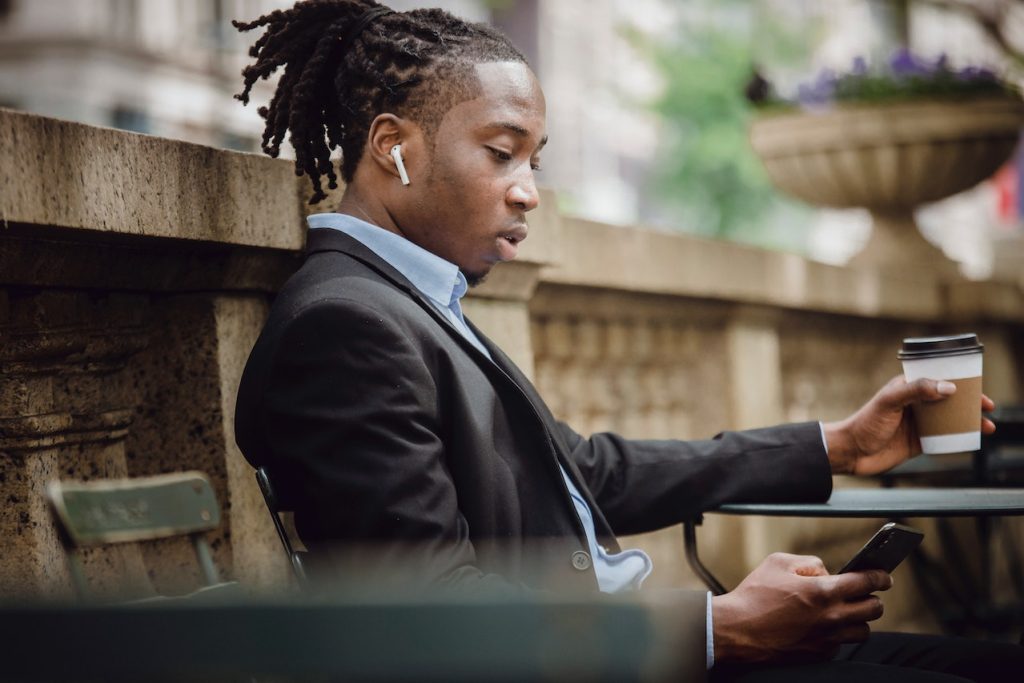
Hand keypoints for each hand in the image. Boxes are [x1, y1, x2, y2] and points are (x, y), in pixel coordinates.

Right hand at [711, 553, 890, 663]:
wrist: (737, 630)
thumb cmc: (754, 594)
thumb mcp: (778, 562)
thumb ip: (809, 563)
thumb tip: (826, 572)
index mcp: (823, 591)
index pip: (867, 582)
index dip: (880, 576)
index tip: (884, 576)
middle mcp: (831, 617)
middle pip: (874, 609)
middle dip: (873, 598)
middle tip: (865, 593)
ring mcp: (827, 639)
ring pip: (863, 631)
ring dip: (858, 619)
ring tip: (845, 611)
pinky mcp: (819, 654)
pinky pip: (840, 644)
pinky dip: (837, 634)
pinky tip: (822, 626)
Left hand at [823, 376, 996, 475]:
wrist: (851, 452)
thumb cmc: (865, 423)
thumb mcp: (890, 401)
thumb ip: (916, 391)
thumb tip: (949, 387)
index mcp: (907, 388)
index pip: (937, 379)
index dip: (958, 381)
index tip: (976, 387)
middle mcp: (914, 404)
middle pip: (948, 400)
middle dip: (969, 402)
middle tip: (987, 407)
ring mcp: (917, 423)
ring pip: (949, 419)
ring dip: (969, 421)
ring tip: (987, 426)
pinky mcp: (918, 442)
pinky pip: (944, 439)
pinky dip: (959, 438)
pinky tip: (972, 440)